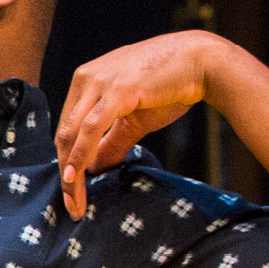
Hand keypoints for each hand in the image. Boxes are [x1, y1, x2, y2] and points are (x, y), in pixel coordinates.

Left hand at [51, 31, 219, 217]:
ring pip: (72, 134)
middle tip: (72, 206)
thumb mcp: (134, 118)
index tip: (73, 192)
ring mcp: (100, 81)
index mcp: (86, 81)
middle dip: (66, 173)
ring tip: (76, 202)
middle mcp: (86, 78)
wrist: (204, 61)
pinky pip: (91, 129)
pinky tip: (77, 176)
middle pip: (65, 134)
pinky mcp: (118, 89)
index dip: (67, 161)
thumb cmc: (172, 86)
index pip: (68, 128)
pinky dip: (81, 154)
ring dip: (72, 171)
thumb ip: (112, 141)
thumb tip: (93, 168)